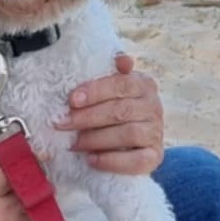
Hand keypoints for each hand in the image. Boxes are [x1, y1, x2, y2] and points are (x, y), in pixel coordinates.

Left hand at [55, 54, 164, 175]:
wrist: (134, 143)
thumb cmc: (115, 110)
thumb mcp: (112, 90)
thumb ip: (111, 75)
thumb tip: (121, 59)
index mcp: (144, 84)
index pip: (121, 83)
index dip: (95, 91)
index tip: (72, 100)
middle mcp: (154, 107)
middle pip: (121, 110)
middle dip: (88, 117)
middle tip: (63, 123)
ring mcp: (156, 133)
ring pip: (127, 134)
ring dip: (96, 139)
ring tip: (74, 143)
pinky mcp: (155, 157)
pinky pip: (136, 161)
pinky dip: (111, 161)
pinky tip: (91, 160)